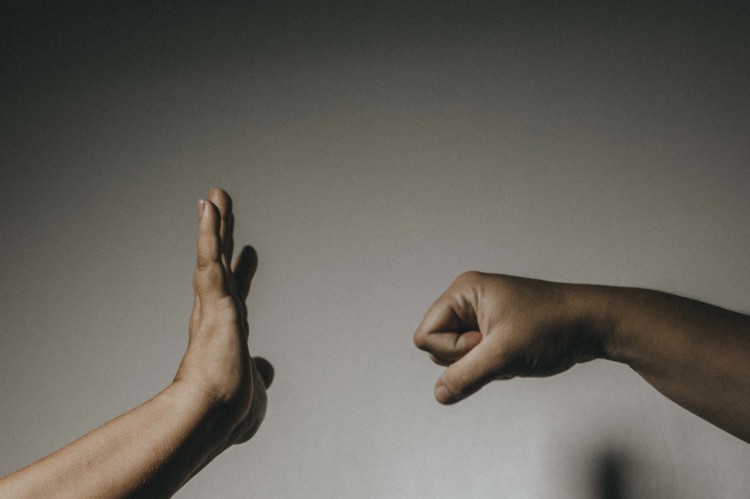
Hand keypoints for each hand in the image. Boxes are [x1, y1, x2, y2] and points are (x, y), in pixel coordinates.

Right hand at [174, 188, 273, 443]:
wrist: (213, 416)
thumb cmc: (229, 412)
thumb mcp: (253, 388)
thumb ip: (258, 374)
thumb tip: (264, 369)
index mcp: (226, 332)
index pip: (235, 293)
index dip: (241, 271)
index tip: (249, 251)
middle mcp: (215, 314)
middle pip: (220, 264)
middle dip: (222, 235)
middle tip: (219, 206)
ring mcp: (212, 305)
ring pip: (213, 254)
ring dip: (214, 223)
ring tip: (214, 195)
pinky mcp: (213, 298)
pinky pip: (210, 256)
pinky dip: (209, 231)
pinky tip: (209, 206)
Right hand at [414, 272, 605, 404]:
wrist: (593, 325)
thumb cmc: (552, 327)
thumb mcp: (503, 356)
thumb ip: (466, 376)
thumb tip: (440, 394)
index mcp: (463, 292)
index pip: (426, 335)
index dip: (453, 350)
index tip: (486, 343)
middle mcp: (468, 300)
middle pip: (437, 346)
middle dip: (468, 357)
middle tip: (502, 346)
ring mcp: (481, 314)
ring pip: (457, 355)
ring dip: (481, 363)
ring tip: (510, 351)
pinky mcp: (493, 329)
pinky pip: (476, 357)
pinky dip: (493, 364)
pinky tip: (516, 355)